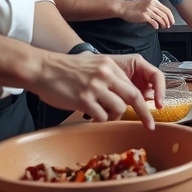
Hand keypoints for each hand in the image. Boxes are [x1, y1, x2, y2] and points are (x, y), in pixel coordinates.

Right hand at [32, 51, 166, 128]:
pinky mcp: (83, 100)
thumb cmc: (65, 69)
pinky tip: (91, 115)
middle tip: (148, 125)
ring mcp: (94, 87)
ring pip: (118, 108)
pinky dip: (100, 119)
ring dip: (114, 116)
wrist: (41, 68)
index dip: (142, 100)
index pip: (133, 85)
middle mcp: (105, 75)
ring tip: (103, 114)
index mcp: (109, 66)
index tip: (150, 111)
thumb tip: (122, 93)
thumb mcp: (92, 65)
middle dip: (144, 113)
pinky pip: (101, 116)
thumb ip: (108, 76)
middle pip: (133, 96)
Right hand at [119, 0, 174, 28]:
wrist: (123, 7)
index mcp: (153, 1)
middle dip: (168, 22)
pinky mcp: (144, 15)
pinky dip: (156, 25)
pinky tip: (156, 27)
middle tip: (168, 26)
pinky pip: (153, 21)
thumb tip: (159, 20)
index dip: (170, 17)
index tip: (172, 21)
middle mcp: (152, 4)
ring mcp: (148, 9)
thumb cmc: (133, 7)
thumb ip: (153, 11)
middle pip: (165, 14)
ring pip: (160, 18)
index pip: (166, 9)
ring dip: (163, 24)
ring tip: (163, 28)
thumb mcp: (145, 5)